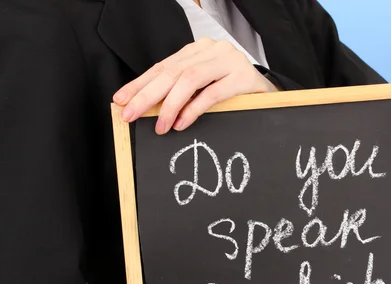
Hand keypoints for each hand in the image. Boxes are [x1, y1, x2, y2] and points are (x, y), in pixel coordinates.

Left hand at [113, 38, 278, 132]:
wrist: (269, 97)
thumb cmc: (232, 95)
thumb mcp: (202, 89)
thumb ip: (178, 92)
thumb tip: (144, 108)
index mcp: (198, 49)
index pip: (162, 66)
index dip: (140, 84)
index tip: (121, 100)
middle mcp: (212, 49)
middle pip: (172, 71)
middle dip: (147, 95)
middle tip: (130, 114)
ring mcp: (230, 61)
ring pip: (190, 79)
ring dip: (170, 105)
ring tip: (159, 126)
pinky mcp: (244, 77)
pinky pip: (212, 93)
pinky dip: (193, 109)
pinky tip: (181, 123)